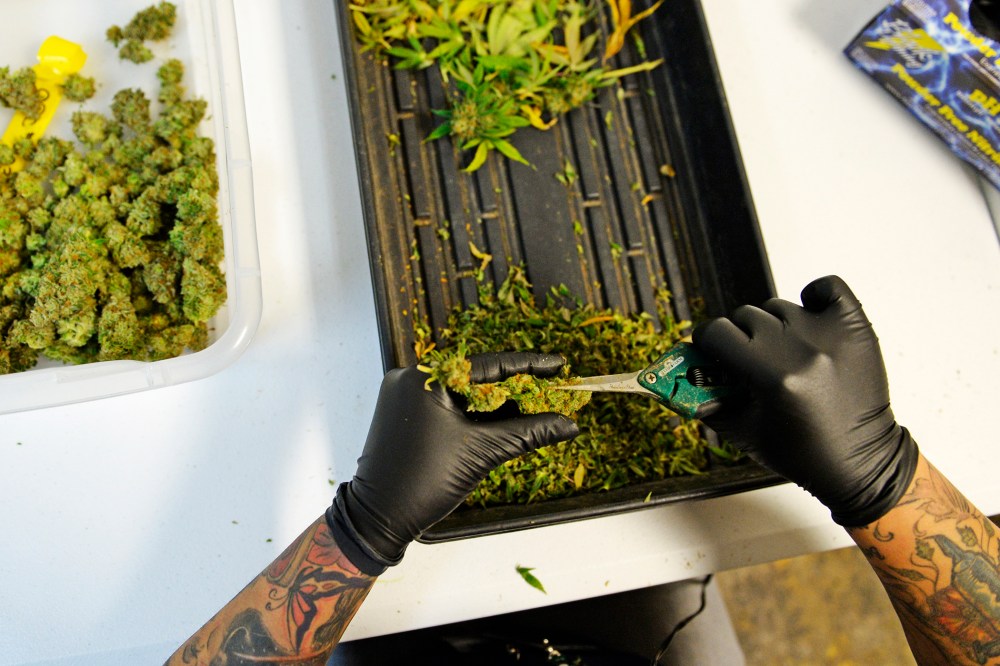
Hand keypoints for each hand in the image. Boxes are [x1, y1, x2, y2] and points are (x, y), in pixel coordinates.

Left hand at [326, 352, 579, 573]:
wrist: (379, 517)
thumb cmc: (424, 482)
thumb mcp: (482, 453)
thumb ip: (527, 433)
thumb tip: (569, 424)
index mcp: (425, 380)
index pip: (486, 365)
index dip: (527, 365)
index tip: (557, 364)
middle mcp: (411, 379)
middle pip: (474, 375)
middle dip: (513, 384)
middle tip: (550, 383)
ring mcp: (404, 396)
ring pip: (462, 390)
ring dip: (495, 399)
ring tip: (533, 403)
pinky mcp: (405, 414)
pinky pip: (447, 403)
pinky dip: (474, 411)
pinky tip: (504, 417)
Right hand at [692, 275, 918, 525]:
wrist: (859, 463)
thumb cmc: (801, 453)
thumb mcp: (743, 433)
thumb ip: (706, 401)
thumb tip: (679, 374)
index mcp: (772, 377)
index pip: (717, 332)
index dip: (706, 342)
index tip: (710, 351)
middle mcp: (801, 350)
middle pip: (745, 315)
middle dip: (739, 337)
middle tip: (748, 359)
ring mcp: (831, 335)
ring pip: (779, 306)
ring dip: (773, 325)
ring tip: (783, 352)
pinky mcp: (856, 327)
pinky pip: (827, 287)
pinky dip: (814, 298)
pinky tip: (809, 321)